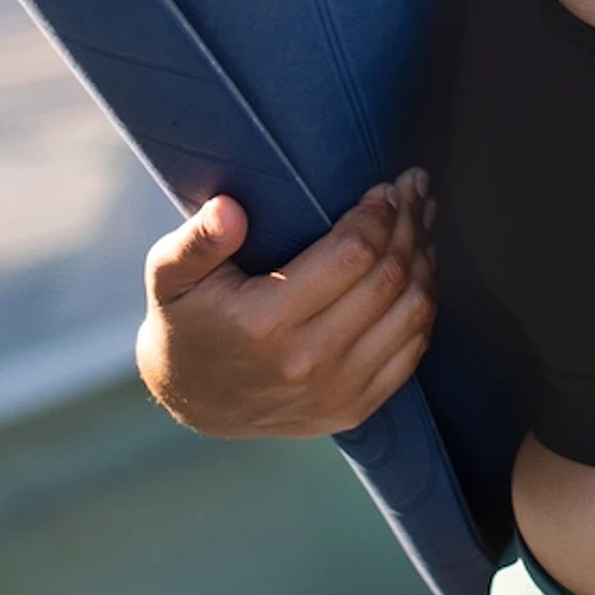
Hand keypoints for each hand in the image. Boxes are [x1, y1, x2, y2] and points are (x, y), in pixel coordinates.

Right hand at [136, 173, 433, 441]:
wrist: (191, 401)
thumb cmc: (185, 323)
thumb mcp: (169, 277)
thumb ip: (197, 241)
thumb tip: (230, 209)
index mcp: (264, 323)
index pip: (351, 255)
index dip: (378, 214)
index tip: (384, 186)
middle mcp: (307, 362)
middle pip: (388, 278)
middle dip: (408, 223)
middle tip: (414, 187)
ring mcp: (336, 391)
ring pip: (411, 313)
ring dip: (425, 259)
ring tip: (420, 220)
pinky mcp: (354, 408)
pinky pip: (412, 351)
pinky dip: (423, 305)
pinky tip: (419, 270)